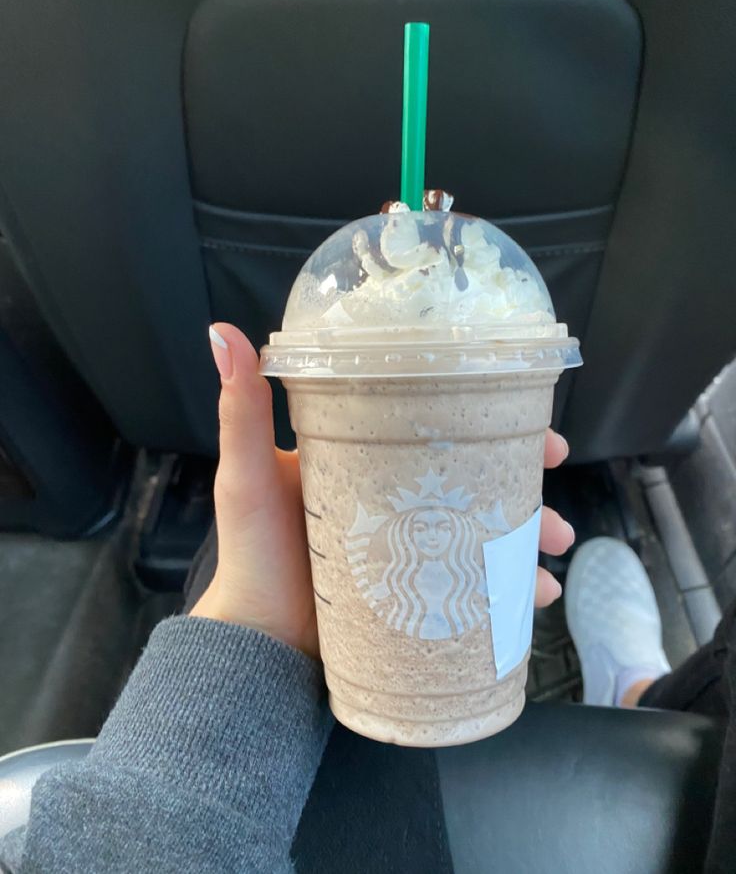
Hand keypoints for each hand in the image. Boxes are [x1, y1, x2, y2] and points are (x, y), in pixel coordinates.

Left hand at [190, 324, 574, 657]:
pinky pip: (476, 582)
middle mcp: (394, 494)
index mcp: (363, 456)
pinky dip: (511, 589)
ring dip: (528, 536)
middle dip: (523, 482)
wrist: (259, 641)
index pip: (435, 424)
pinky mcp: (419, 588)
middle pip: (473, 475)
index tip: (533, 421)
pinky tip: (536, 598)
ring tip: (552, 552)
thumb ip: (242, 410)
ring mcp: (411, 543)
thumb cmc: (252, 551)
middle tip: (552, 488)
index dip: (487, 417)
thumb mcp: (247, 474)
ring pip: (485, 529)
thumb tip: (223, 331)